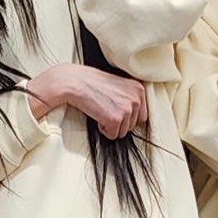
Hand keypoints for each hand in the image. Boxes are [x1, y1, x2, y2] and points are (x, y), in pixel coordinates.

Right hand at [28, 64, 145, 137]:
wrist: (74, 82)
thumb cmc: (91, 82)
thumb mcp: (118, 85)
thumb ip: (129, 98)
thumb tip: (134, 116)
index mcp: (139, 89)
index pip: (142, 116)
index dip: (127, 117)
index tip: (116, 110)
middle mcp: (136, 98)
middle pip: (133, 126)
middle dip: (119, 122)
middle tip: (105, 108)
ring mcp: (127, 109)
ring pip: (122, 132)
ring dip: (110, 125)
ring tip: (101, 110)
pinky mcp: (115, 119)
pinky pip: (112, 135)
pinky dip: (103, 129)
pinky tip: (97, 115)